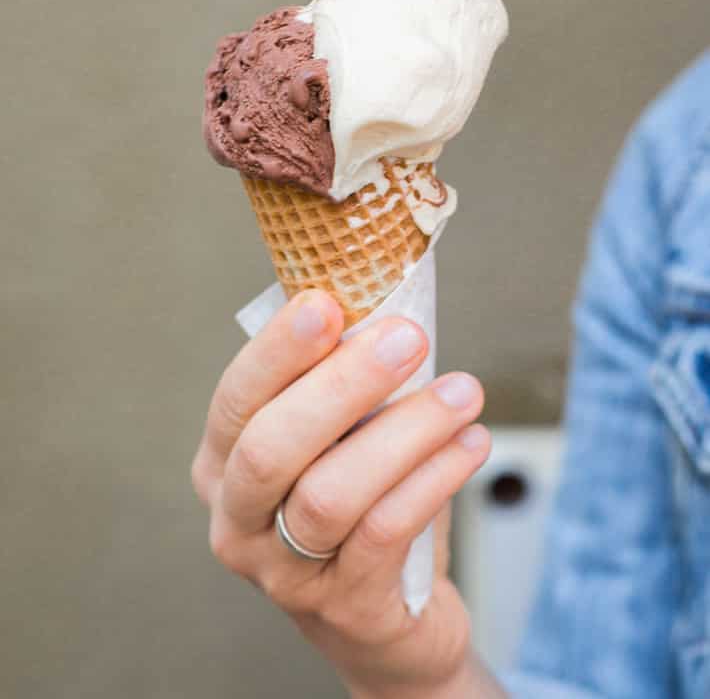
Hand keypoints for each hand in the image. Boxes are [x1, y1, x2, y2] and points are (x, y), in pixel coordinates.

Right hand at [192, 290, 502, 698]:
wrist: (383, 620)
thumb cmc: (358, 505)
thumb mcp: (335, 443)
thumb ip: (341, 388)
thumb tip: (384, 311)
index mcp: (221, 465)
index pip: (235, 399)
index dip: (277, 351)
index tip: (326, 303)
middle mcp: (235, 522)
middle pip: (270, 448)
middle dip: (341, 385)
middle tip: (408, 338)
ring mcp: (282, 573)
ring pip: (330, 494)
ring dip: (404, 432)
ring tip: (464, 392)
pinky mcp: (343, 607)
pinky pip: (385, 533)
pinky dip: (432, 479)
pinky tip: (471, 443)